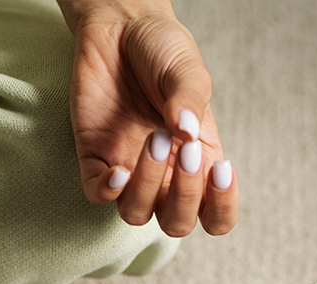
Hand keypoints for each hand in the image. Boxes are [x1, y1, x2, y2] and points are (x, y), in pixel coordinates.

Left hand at [58, 0, 237, 236]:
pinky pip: (98, 194)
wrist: (120, 25)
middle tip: (186, 149)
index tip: (222, 170)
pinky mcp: (95, 157)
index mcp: (198, 164)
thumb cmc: (162, 52)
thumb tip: (186, 131)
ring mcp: (129, 169)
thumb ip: (191, 101)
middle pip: (176, 224)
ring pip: (137, 213)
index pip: (215, 216)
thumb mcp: (190, 72)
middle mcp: (165, 175)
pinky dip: (108, 191)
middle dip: (185, 194)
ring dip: (148, 186)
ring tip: (155, 138)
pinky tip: (118, 169)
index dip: (222, 207)